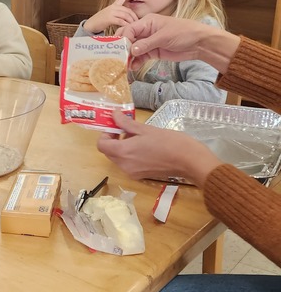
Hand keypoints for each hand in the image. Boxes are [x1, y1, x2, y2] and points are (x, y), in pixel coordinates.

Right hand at [83, 0, 137, 33]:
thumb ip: (117, 14)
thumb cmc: (100, 21)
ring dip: (131, 22)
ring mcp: (111, 12)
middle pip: (128, 10)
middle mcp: (112, 7)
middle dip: (134, 17)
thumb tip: (126, 17)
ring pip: (126, 16)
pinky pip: (121, 21)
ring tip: (134, 27)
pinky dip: (126, 25)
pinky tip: (128, 28)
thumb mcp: (109, 15)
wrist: (91, 25)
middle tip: (138, 23)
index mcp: (113, 6)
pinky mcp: (109, 18)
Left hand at [97, 111, 220, 186]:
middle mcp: (124, 165)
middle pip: (109, 152)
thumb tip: (114, 115)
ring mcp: (132, 173)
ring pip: (118, 159)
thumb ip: (127, 123)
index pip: (101, 145)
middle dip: (113, 140)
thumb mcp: (146, 129)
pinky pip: (128, 164)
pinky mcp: (141, 176)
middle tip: (126, 129)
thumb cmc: (169, 142)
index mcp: (123, 153)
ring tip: (138, 137)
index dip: (105, 134)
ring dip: (122, 147)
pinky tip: (144, 147)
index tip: (116, 126)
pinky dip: (130, 155)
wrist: (189, 161)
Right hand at [117, 14, 239, 71]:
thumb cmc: (183, 32)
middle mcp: (145, 31)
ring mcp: (149, 42)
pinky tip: (133, 67)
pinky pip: (141, 57)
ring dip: (129, 57)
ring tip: (124, 66)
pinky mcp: (153, 52)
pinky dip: (136, 62)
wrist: (199, 43)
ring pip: (133, 50)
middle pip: (128, 39)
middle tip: (117, 58)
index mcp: (147, 22)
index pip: (129, 29)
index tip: (119, 50)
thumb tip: (132, 50)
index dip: (123, 39)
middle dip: (123, 48)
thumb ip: (147, 44)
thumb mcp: (164, 37)